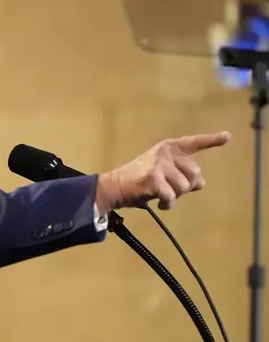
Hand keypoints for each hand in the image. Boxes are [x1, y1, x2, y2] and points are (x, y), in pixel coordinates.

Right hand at [96, 131, 230, 212]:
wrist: (114, 187)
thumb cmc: (139, 180)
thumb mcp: (163, 173)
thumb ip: (183, 174)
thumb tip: (202, 183)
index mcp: (168, 148)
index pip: (194, 143)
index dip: (212, 140)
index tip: (227, 137)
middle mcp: (166, 153)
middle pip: (195, 174)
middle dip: (185, 187)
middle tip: (169, 189)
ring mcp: (160, 164)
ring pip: (184, 188)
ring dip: (175, 196)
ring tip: (162, 196)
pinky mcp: (154, 178)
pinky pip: (171, 197)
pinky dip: (167, 204)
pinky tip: (160, 204)